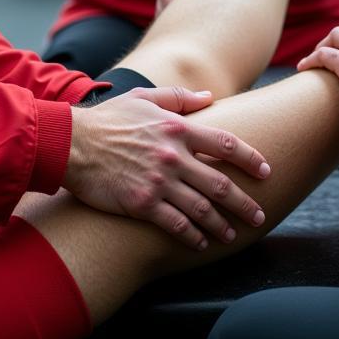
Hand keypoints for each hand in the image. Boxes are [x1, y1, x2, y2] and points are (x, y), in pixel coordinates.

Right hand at [63, 86, 269, 249]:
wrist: (72, 143)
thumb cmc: (108, 119)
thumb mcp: (144, 98)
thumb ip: (179, 97)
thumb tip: (209, 96)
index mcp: (178, 128)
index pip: (226, 144)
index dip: (250, 158)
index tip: (266, 170)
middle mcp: (174, 156)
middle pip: (220, 183)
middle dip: (244, 202)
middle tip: (260, 215)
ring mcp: (159, 181)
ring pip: (202, 208)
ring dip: (221, 224)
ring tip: (232, 234)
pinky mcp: (142, 204)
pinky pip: (176, 224)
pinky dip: (192, 235)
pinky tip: (200, 242)